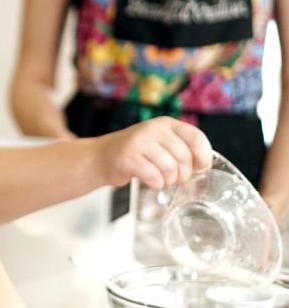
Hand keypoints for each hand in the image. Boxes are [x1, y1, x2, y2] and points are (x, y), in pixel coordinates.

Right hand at [95, 117, 211, 190]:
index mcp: (167, 123)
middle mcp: (154, 128)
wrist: (103, 156)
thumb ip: (181, 148)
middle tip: (174, 178)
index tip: (199, 168)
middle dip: (183, 175)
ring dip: (169, 181)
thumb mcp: (161, 143)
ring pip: (170, 169)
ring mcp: (139, 142)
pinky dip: (156, 184)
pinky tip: (150, 182)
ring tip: (162, 180)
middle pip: (184, 158)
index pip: (196, 138)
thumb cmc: (137, 153)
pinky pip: (154, 177)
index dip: (203, 157)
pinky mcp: (128, 158)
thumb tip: (205, 166)